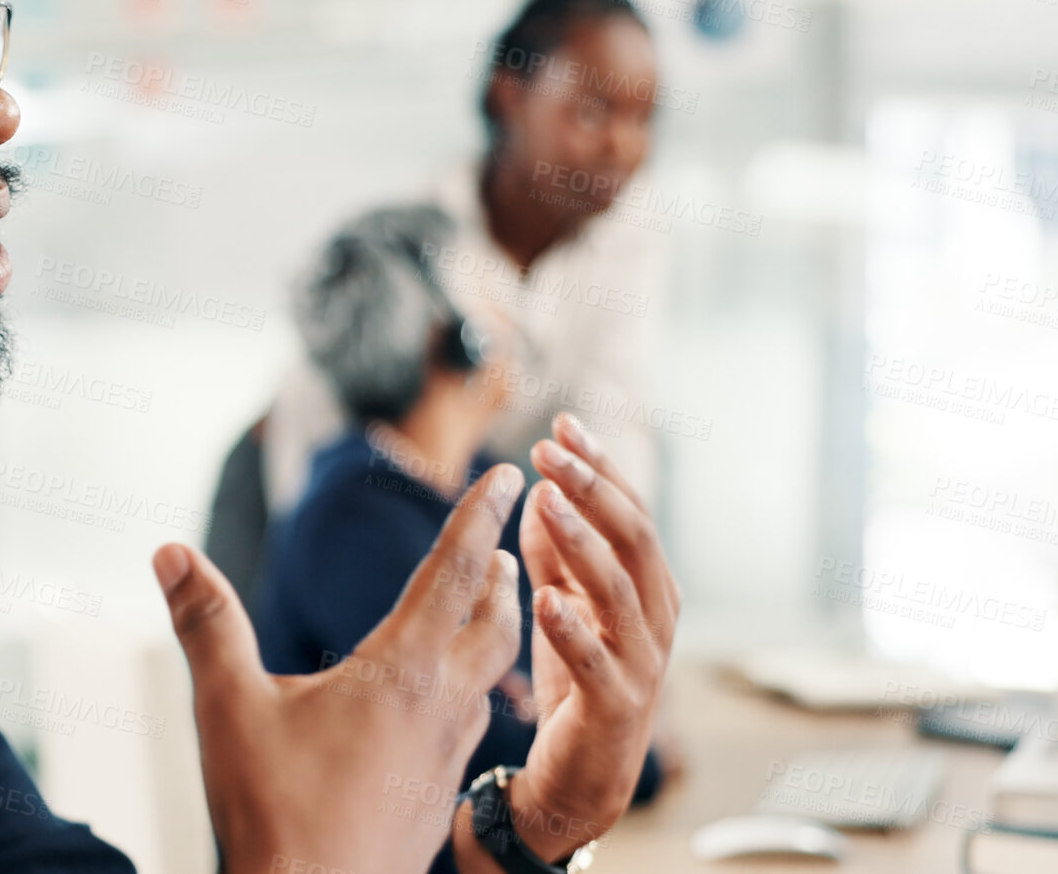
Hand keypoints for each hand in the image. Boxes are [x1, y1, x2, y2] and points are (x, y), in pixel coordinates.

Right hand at [155, 465, 528, 872]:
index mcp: (400, 672)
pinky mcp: (438, 794)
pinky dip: (479, 684)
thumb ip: (206, 625)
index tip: (507, 473)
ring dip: (499, 627)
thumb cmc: (275, 813)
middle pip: (494, 621)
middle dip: (503, 570)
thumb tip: (170, 552)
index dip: (479, 516)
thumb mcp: (228, 709)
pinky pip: (476, 722)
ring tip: (495, 604)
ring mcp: (448, 756)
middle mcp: (440, 707)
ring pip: (493, 674)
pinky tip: (455, 701)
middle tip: (512, 534)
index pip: (453, 573)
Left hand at [500, 413, 680, 861]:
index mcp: (647, 585)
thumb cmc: (576, 679)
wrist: (582, 775)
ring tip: (547, 503)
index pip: (629, 511)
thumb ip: (553, 552)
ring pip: (621, 591)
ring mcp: (642, 661)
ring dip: (583, 542)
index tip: (561, 422)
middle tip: (550, 449)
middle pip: (634, 539)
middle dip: (593, 488)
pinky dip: (572, 628)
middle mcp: (656, 616)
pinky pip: (596, 661)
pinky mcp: (615, 705)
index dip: (599, 465)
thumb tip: (541, 491)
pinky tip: (545, 599)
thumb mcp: (562, 603)